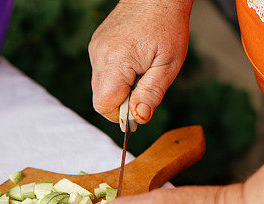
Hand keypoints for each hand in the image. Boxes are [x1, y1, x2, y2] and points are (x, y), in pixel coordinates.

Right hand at [89, 0, 191, 123]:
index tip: (139, 106)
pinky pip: (102, 70)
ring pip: (101, 85)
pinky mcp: (97, 44)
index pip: (104, 105)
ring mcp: (95, 49)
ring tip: (140, 68)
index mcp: (116, 62)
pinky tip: (133, 59)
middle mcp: (99, 56)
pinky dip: (116, 73)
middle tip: (144, 83)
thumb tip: (139, 118)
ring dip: (119, 86)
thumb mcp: (168, 64)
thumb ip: (152, 93)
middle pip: (100, 98)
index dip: (121, 113)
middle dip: (122, 100)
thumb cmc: (167, 25)